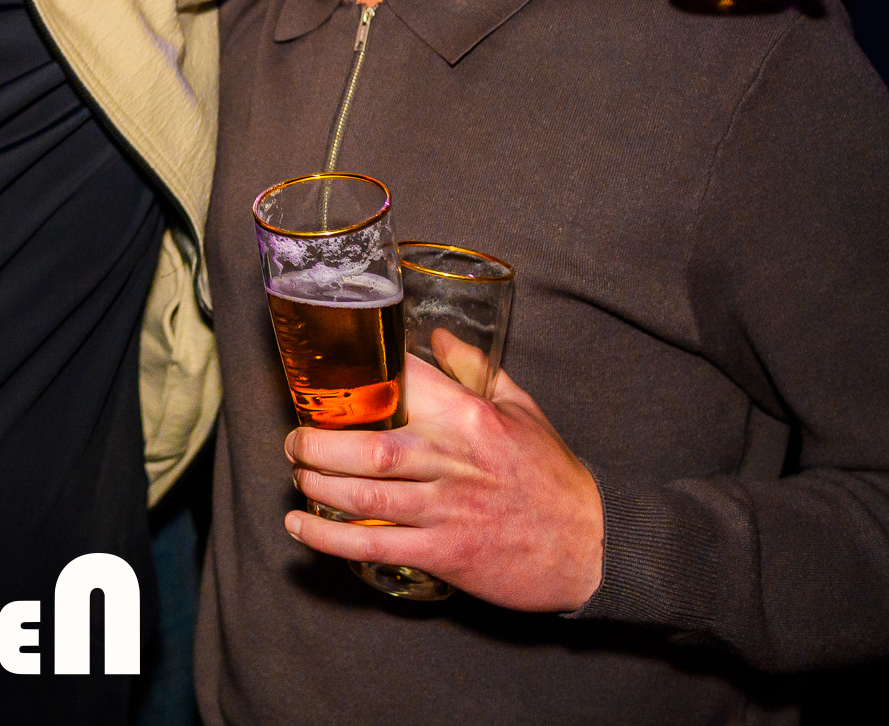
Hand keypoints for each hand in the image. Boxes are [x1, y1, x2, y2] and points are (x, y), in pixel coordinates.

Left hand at [283, 356, 604, 612]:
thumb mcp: (522, 411)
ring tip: (297, 473)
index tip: (327, 376)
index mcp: (470, 418)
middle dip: (316, 441)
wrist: (592, 547)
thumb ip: (476, 371)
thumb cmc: (553, 477)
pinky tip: (300, 527)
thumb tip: (435, 335)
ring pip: (363, 495)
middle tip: (296, 438)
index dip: (359, 376)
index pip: (403, 382)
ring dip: (317, 484)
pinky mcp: (444, 553)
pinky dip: (329, 537)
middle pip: (367, 447)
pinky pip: (374, 546)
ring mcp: (446, 511)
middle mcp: (453, 462)